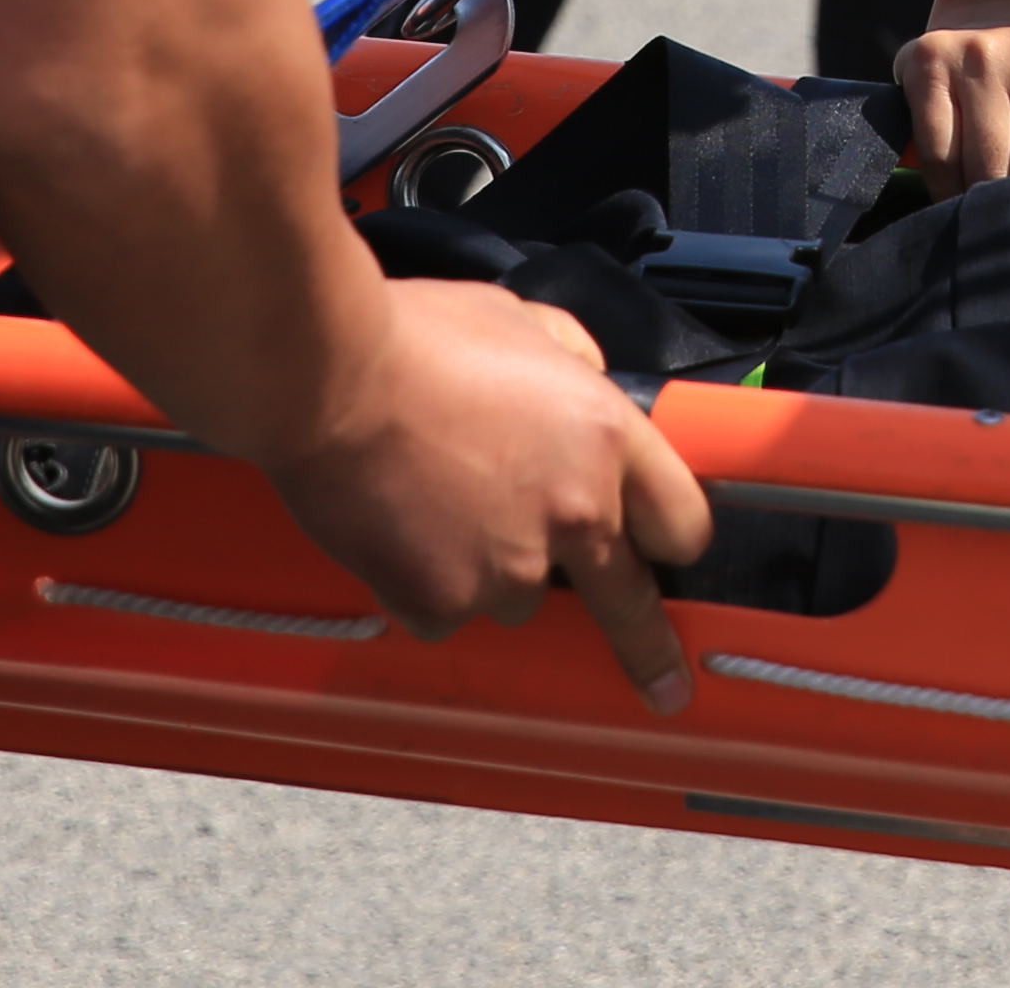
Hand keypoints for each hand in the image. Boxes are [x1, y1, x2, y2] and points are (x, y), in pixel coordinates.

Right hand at [266, 275, 711, 708]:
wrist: (328, 377)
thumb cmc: (415, 339)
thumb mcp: (523, 321)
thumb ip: (573, 362)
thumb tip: (585, 382)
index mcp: (605, 438)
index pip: (682, 518)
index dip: (672, 535)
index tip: (668, 557)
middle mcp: (574, 512)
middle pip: (631, 603)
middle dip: (650, 651)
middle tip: (665, 687)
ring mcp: (508, 567)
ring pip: (519, 595)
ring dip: (493, 566)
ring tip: (439, 501)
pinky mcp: (443, 602)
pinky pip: (448, 610)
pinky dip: (428, 582)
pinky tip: (402, 528)